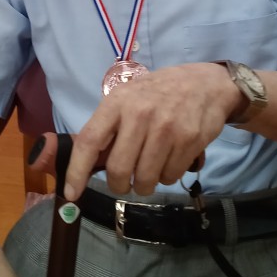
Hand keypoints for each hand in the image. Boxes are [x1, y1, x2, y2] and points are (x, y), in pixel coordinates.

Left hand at [64, 62, 240, 199]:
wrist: (205, 83)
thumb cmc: (158, 93)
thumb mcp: (128, 98)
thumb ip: (108, 128)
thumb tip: (87, 165)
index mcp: (117, 102)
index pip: (90, 140)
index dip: (77, 171)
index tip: (72, 193)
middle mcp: (140, 113)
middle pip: (119, 169)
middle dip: (119, 185)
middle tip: (125, 183)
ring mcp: (166, 127)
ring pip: (145, 178)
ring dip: (145, 184)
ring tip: (149, 171)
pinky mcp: (189, 139)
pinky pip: (170, 176)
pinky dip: (167, 177)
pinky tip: (169, 160)